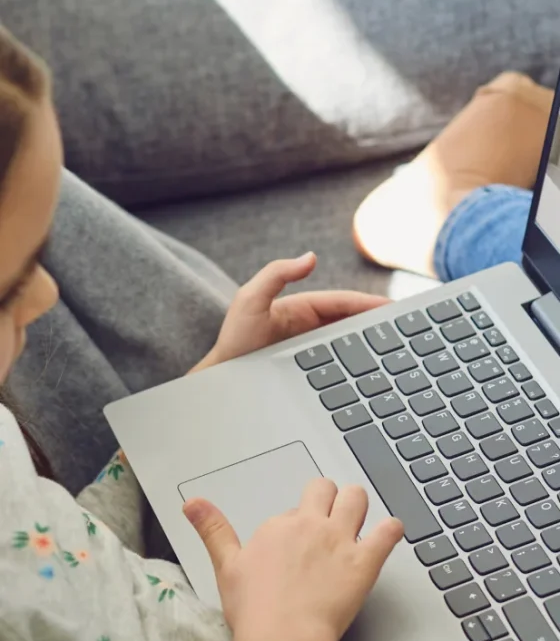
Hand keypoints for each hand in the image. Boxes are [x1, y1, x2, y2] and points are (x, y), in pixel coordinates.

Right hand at [183, 479, 402, 640]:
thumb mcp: (226, 566)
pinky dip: (392, 530)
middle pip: (326, 489)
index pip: (292, 511)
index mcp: (279, 526)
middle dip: (329, 498)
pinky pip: (388, 533)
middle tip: (328, 518)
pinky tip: (389, 533)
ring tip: (357, 519)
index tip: (294, 546)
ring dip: (358, 504)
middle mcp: (311, 526)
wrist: (283, 639)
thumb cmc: (255, 611)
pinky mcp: (365, 562)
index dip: (295, 526)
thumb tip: (191, 503)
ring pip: (357, 498)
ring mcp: (340, 542)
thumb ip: (212, 529)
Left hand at [195, 253, 388, 368]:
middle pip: (352, 324)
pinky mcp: (311, 374)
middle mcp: (310, 328)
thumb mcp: (249, 300)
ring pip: (350, 348)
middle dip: (379, 325)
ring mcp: (311, 352)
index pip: (344, 303)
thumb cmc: (234, 342)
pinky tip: (376, 379)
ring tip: (401, 355)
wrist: (221, 383)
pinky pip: (340, 369)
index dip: (370, 304)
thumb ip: (275, 274)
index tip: (394, 307)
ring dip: (373, 349)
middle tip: (409, 330)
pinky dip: (359, 370)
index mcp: (302, 308)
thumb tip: (312, 256)